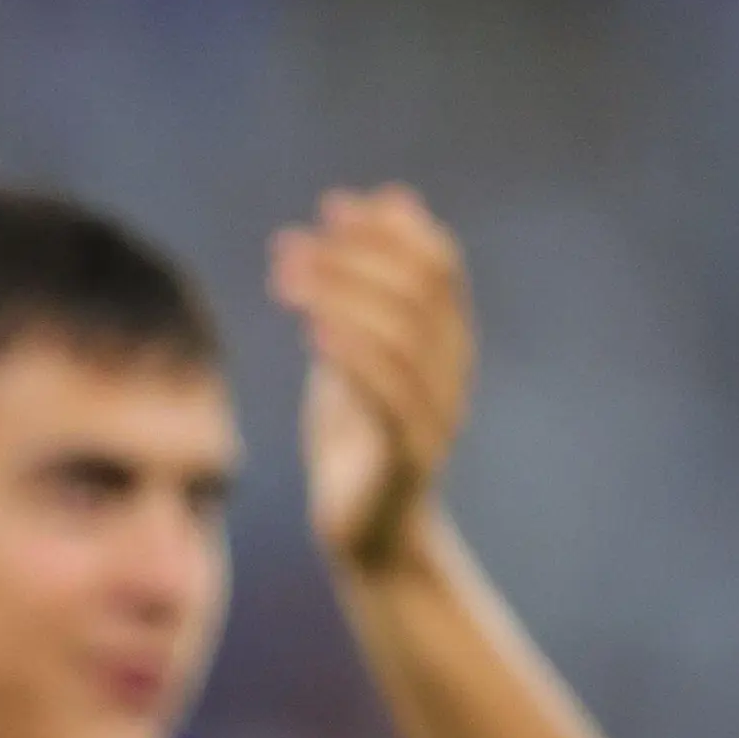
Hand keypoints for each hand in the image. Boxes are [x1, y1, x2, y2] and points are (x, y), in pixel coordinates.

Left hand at [273, 186, 471, 572]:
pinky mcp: (408, 454)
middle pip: (419, 292)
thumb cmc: (357, 439)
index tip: (332, 207)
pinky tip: (315, 331)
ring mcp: (436, 412)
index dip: (388, 230)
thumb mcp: (355, 353)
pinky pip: (390, 396)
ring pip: (403, 336)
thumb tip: (384, 202)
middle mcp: (452, 370)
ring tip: (286, 277)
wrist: (367, 535)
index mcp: (445, 342)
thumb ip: (366, 288)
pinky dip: (355, 356)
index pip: (437, 265)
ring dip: (341, 296)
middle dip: (354, 257)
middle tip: (290, 245)